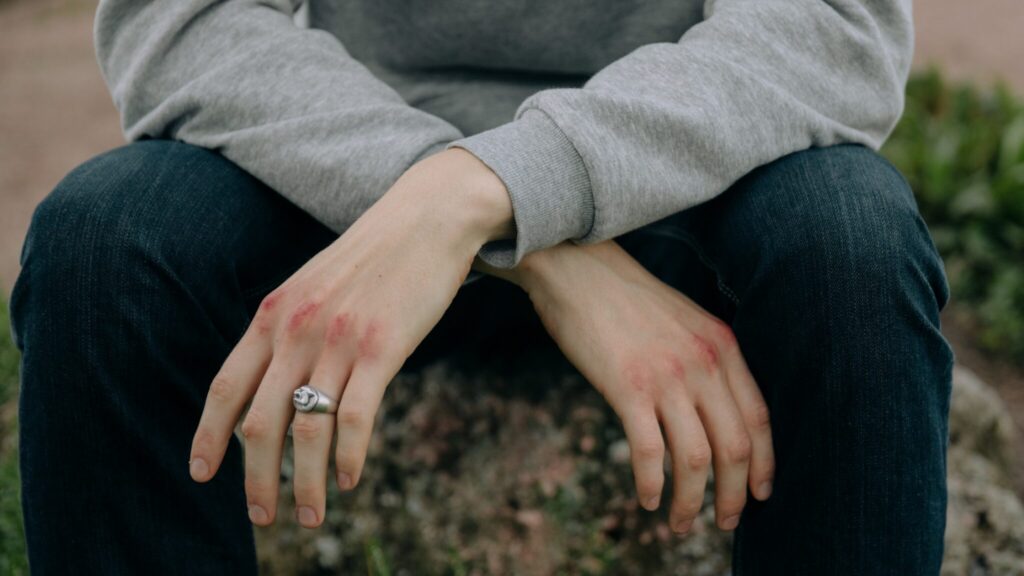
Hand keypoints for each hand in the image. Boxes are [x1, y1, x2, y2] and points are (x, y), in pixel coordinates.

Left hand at [188, 148, 512, 527]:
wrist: (426, 219)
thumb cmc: (373, 258)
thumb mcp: (313, 287)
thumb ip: (287, 328)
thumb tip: (274, 383)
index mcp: (273, 314)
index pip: (226, 386)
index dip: (208, 436)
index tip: (200, 474)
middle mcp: (296, 330)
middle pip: (260, 422)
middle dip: (256, 480)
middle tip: (262, 517)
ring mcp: (338, 340)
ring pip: (307, 429)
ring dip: (304, 484)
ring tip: (310, 517)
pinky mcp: (382, 348)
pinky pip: (356, 417)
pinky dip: (350, 457)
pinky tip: (351, 479)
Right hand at [501, 240, 774, 534]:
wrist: (578, 269)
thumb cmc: (625, 298)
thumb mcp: (684, 320)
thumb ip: (707, 359)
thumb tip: (714, 411)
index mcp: (722, 346)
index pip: (759, 418)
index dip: (764, 464)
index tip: (759, 494)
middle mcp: (703, 363)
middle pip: (735, 447)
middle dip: (734, 495)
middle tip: (726, 522)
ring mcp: (666, 376)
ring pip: (696, 458)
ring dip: (691, 501)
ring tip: (680, 523)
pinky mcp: (627, 388)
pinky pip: (649, 452)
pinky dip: (652, 484)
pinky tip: (647, 499)